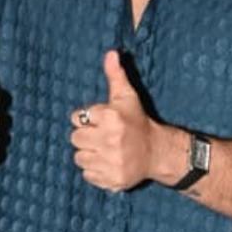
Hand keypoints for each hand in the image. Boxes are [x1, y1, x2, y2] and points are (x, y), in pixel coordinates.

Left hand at [69, 50, 153, 191]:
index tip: (100, 121)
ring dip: (89, 154)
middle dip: (86, 136)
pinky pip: (87, 175)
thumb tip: (111, 53)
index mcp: (111, 118)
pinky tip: (107, 163)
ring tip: (104, 150)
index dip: (87, 119)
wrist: (156, 152)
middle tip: (102, 136)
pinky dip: (95, 171)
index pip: (77, 118)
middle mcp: (110, 140)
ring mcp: (111, 161)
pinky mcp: (111, 178)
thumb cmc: (137, 121)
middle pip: (75, 138)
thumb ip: (115, 75)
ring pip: (79, 158)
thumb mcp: (127, 96)